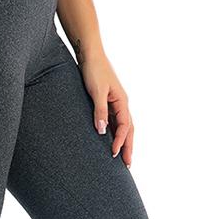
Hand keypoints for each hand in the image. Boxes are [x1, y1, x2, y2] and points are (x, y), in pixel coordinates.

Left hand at [79, 49, 132, 167]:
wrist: (90, 54)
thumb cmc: (94, 70)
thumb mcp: (96, 91)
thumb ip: (99, 111)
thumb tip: (102, 131)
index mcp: (122, 101)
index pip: (125, 127)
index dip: (120, 141)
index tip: (114, 154)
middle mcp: (122, 103)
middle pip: (128, 130)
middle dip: (128, 147)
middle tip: (127, 165)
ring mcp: (116, 103)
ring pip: (123, 126)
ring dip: (123, 142)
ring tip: (122, 157)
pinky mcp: (108, 102)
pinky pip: (115, 121)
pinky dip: (115, 133)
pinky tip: (110, 141)